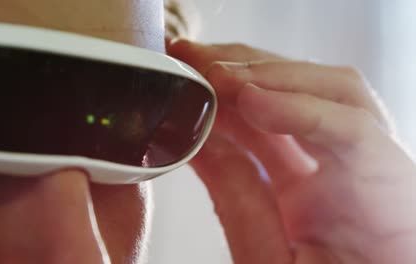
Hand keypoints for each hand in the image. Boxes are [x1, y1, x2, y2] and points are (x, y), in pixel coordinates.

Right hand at [167, 39, 415, 263]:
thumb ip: (242, 207)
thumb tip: (205, 142)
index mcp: (383, 212)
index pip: (355, 136)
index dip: (298, 108)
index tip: (243, 97)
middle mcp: (369, 178)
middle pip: (336, 94)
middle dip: (264, 72)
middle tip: (205, 67)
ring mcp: (342, 171)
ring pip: (308, 97)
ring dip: (251, 76)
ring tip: (199, 67)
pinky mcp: (313, 174)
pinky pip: (278, 129)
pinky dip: (240, 111)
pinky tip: (206, 102)